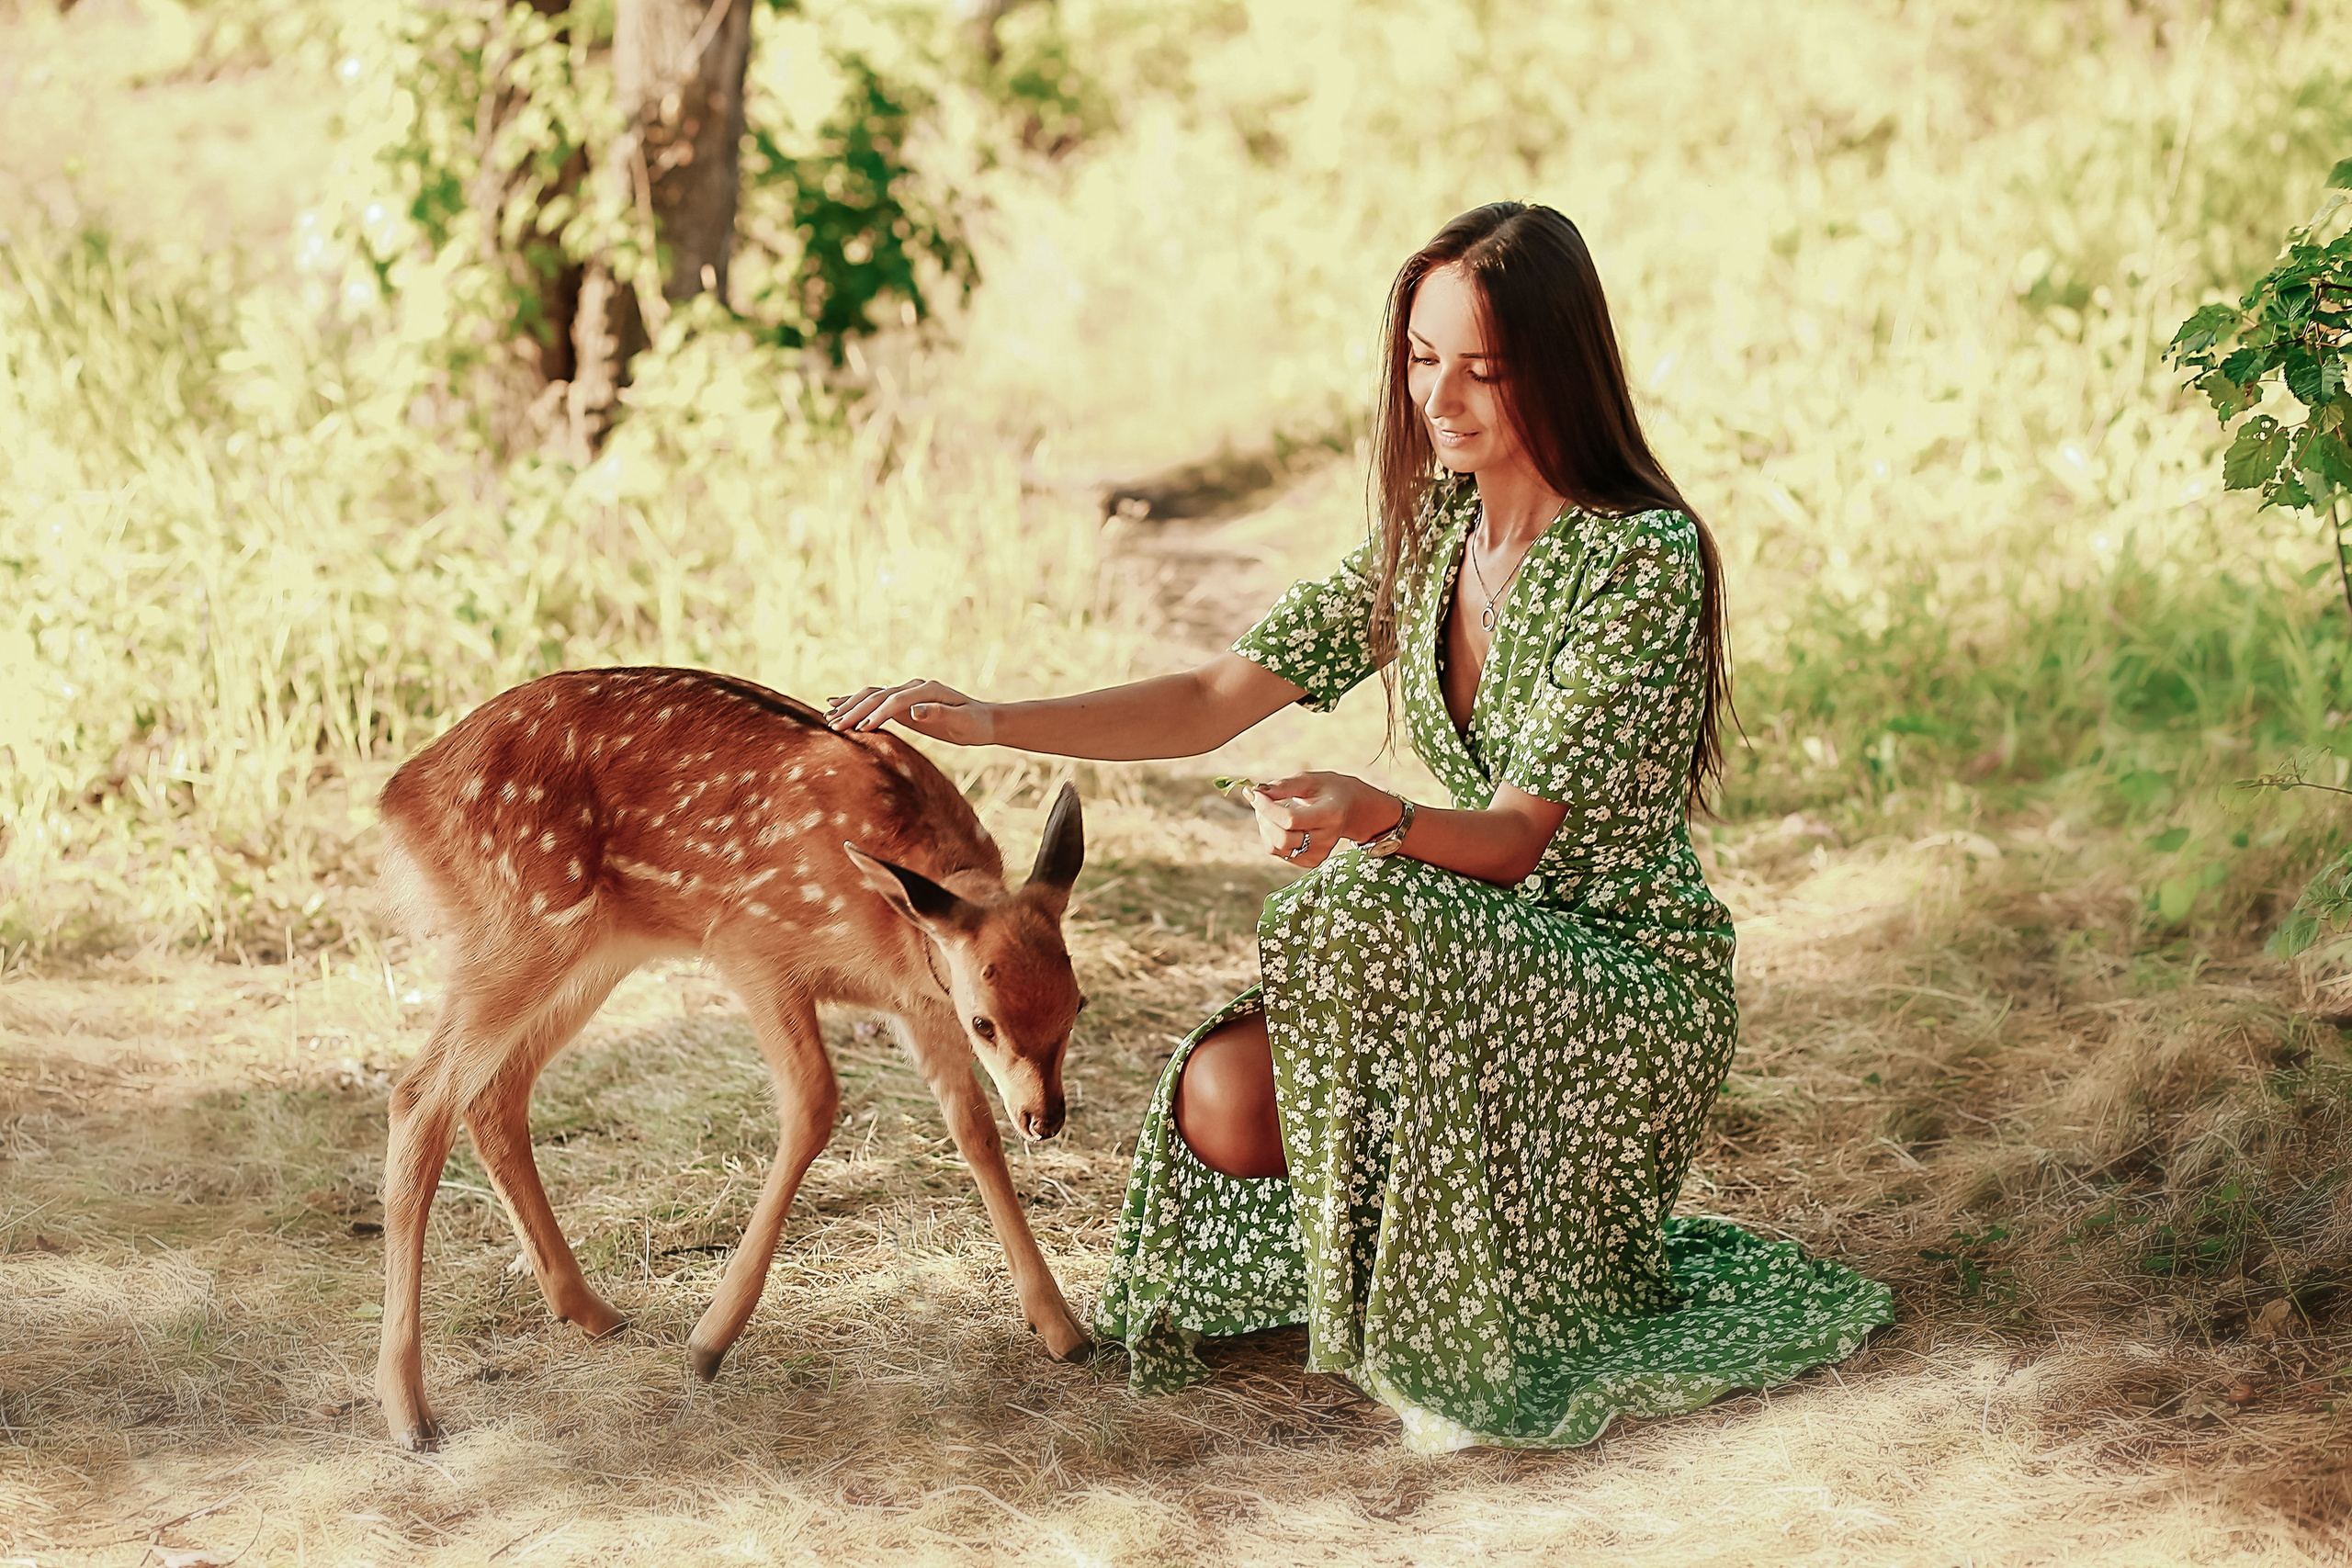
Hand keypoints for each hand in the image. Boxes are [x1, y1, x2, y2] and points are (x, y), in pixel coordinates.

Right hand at [825, 679, 995, 744]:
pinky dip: (855, 703)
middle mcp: (913, 688)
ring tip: (829, 717)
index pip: (896, 701)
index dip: (879, 714)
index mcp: (927, 690)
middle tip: (835, 726)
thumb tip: (915, 711)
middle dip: (856, 710)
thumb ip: (940, 714)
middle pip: (878, 696)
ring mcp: (906, 694)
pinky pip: (875, 702)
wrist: (982, 720)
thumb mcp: (963, 721)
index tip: (863, 729)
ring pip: (872, 696)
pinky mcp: (903, 704)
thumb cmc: (974, 723)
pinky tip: (837, 705)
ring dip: (850, 706)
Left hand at [1243, 772, 1395, 869]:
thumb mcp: (1310, 780)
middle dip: (1263, 817)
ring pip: (1276, 847)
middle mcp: (1327, 839)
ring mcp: (1319, 853)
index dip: (1267, 807)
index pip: (1290, 820)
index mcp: (1330, 815)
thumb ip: (1284, 786)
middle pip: (1282, 838)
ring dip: (1265, 826)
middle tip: (1260, 799)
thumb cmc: (1329, 790)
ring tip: (1270, 808)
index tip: (1254, 793)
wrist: (1351, 809)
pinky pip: (1278, 852)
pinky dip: (1270, 836)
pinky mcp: (1310, 861)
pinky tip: (1279, 822)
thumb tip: (1256, 792)